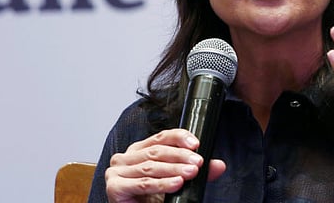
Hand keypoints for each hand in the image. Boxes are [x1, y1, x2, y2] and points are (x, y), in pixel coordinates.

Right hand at [104, 128, 225, 202]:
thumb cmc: (150, 200)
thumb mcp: (174, 181)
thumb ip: (192, 171)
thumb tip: (218, 165)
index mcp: (138, 150)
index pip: (161, 137)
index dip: (179, 137)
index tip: (196, 143)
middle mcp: (125, 157)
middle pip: (156, 151)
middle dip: (180, 156)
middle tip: (198, 162)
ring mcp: (116, 172)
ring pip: (151, 166)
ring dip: (174, 169)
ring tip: (191, 172)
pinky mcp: (114, 187)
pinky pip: (143, 183)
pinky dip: (162, 184)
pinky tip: (176, 183)